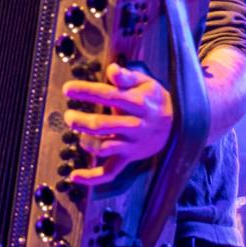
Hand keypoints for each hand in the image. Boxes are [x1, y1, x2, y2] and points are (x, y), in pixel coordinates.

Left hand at [61, 63, 172, 185]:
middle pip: (103, 125)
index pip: (109, 96)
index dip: (86, 92)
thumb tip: (112, 69)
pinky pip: (110, 172)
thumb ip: (128, 76)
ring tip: (78, 134)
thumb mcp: (146, 83)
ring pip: (105, 149)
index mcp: (138, 104)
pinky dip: (92, 177)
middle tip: (68, 116)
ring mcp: (131, 145)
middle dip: (82, 121)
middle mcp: (134, 126)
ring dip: (87, 143)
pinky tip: (75, 176)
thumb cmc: (154, 100)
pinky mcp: (129, 158)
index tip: (68, 89)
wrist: (178, 125)